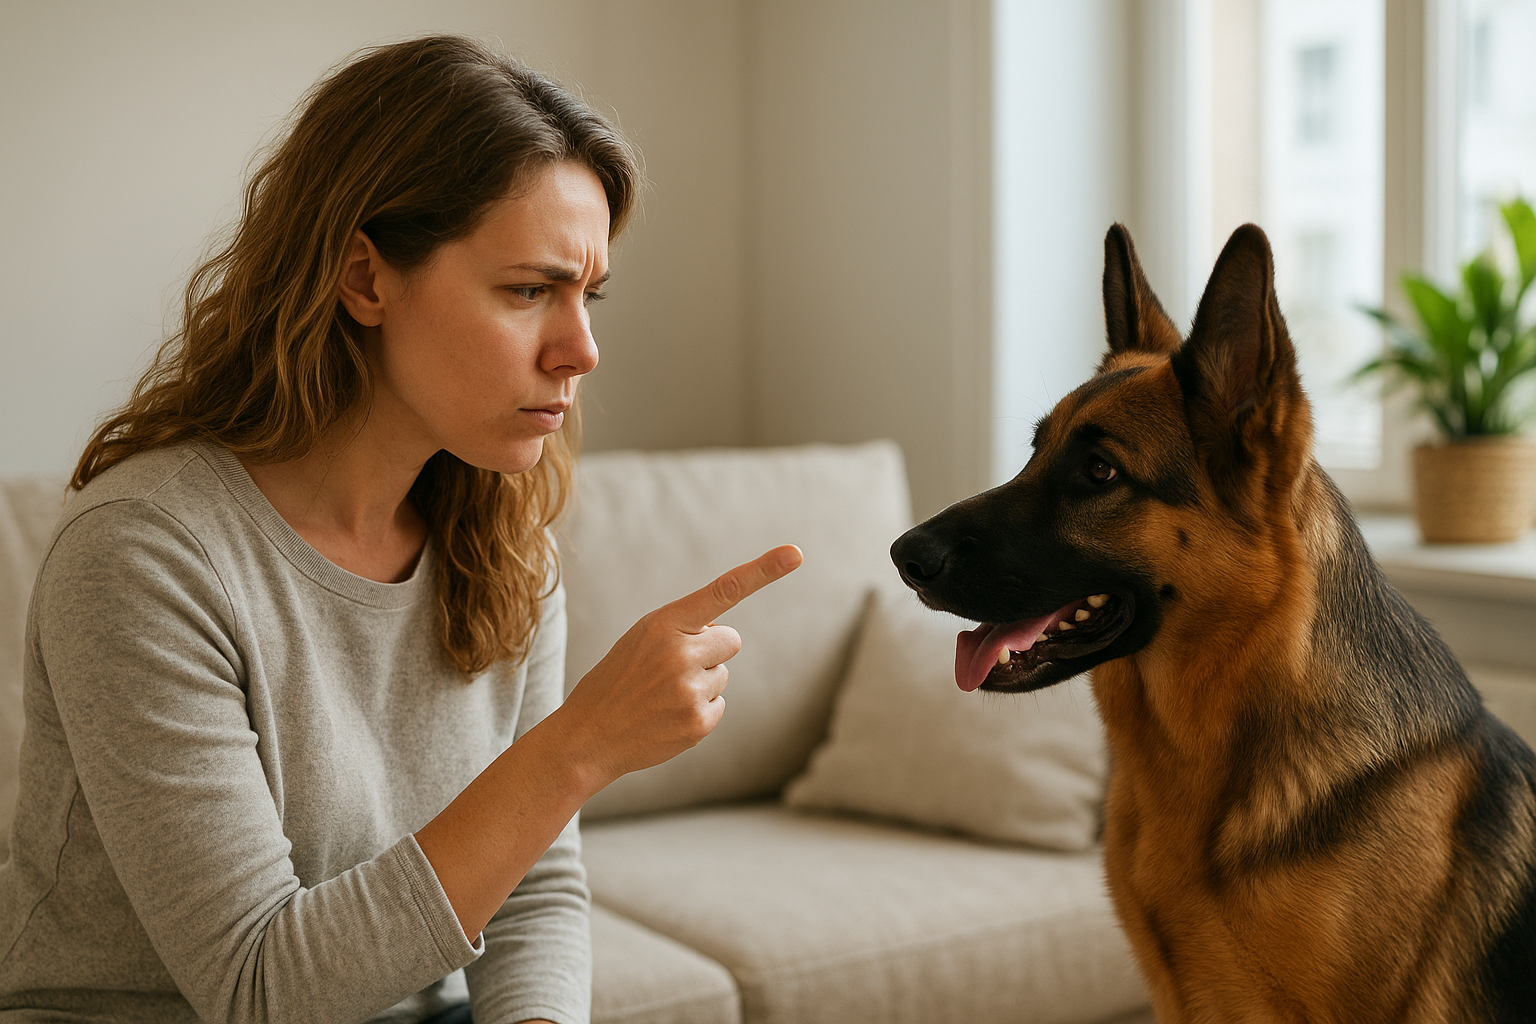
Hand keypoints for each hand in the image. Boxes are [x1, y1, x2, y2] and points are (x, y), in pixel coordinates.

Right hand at [557, 544, 802, 786]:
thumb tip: (724, 634)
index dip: (763, 570)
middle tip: (672, 668)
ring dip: (701, 682)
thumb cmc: (616, 681)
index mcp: (663, 624)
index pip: (723, 590)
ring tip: (662, 695)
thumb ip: (683, 628)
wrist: (587, 737)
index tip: (795, 554)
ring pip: (723, 675)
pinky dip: (700, 710)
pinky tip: (668, 715)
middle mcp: (680, 653)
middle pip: (731, 640)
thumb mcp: (640, 640)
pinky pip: (719, 704)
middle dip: (711, 651)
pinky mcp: (699, 722)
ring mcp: (690, 690)